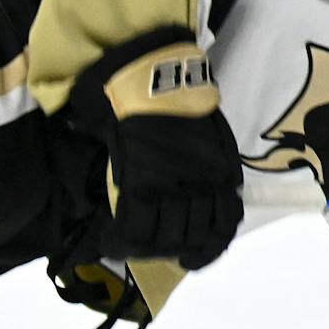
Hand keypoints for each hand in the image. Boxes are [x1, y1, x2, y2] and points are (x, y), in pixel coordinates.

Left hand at [71, 28, 243, 269]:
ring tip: (179, 254)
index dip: (123, 247)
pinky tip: (205, 248)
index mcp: (141, 185)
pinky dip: (217, 238)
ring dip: (187, 249)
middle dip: (154, 249)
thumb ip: (112, 183)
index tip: (115, 246)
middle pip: (169, 239)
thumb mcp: (105, 151)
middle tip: (145, 247)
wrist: (157, 73)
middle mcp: (174, 188)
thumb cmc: (122, 109)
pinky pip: (227, 216)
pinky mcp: (222, 173)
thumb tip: (101, 209)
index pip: (136, 236)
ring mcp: (203, 181)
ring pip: (200, 233)